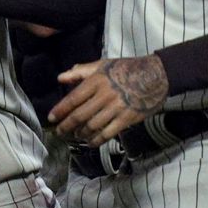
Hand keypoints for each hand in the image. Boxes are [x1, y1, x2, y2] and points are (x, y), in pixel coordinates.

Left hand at [48, 55, 167, 145]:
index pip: (73, 99)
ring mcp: (116, 108)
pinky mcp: (128, 118)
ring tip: (74, 136)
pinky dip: (98, 139)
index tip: (51, 118)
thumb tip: (60, 78)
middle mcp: (104, 96)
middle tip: (58, 132)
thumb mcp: (102, 64)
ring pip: (93, 125)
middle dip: (66, 125)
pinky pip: (109, 132)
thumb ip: (80, 72)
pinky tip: (91, 143)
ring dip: (81, 133)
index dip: (60, 110)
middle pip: (80, 115)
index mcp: (96, 82)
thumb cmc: (126, 68)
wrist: (157, 75)